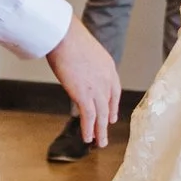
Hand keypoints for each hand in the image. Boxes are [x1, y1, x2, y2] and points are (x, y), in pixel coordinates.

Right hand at [43, 19, 119, 147]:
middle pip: (108, 106)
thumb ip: (86, 65)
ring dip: (99, 131)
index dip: (112, 106)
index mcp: (109, 67)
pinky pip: (89, 116)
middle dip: (106, 122)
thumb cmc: (70, 38)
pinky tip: (87, 138)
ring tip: (99, 143)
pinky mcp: (84, 95)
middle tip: (105, 135)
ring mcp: (97, 88)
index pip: (114, 91)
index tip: (111, 116)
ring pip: (101, 115)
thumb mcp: (86, 52)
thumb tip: (77, 69)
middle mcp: (107, 80)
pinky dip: (88, 129)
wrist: (65, 36)